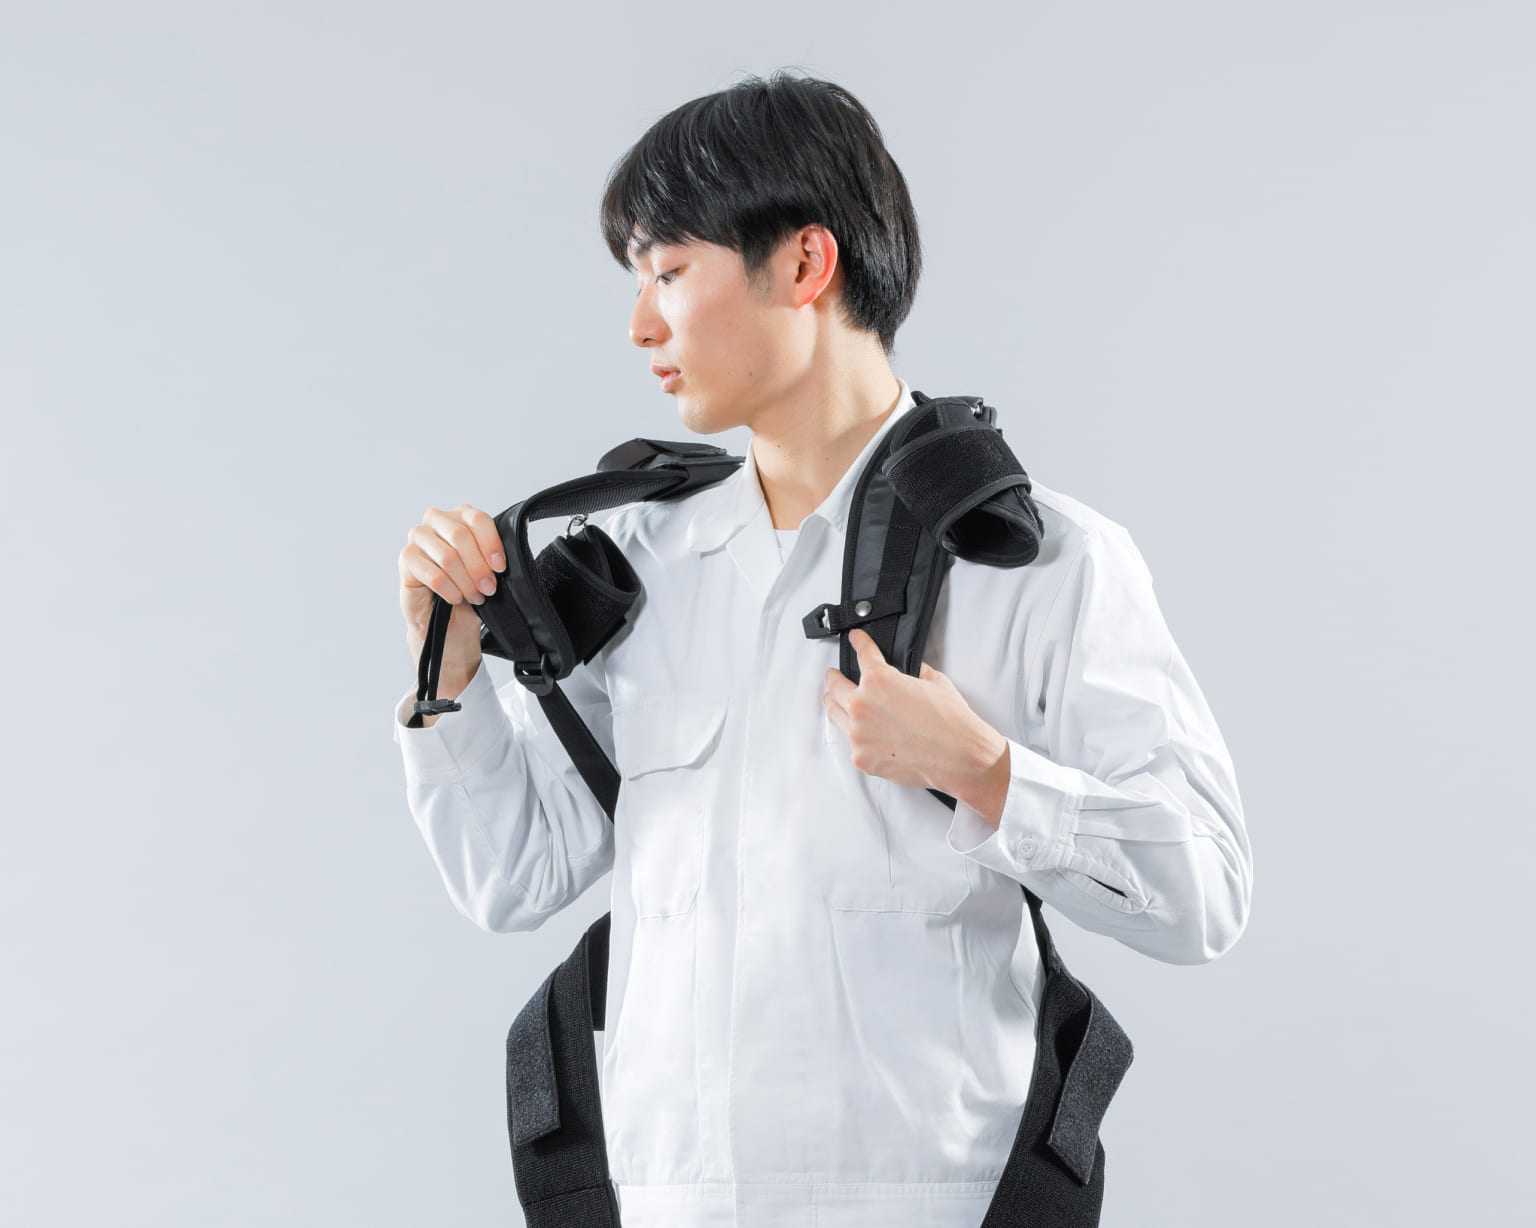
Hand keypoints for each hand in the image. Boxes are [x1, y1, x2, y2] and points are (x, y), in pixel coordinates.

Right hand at [398, 503, 505, 681]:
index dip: (491, 544)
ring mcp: (418, 538)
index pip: (477, 519)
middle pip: (461, 536)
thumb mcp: (491, 569)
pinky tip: (455, 598)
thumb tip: (526, 523)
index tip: (500, 568)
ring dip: (465, 582)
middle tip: (488, 588)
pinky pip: (434, 575)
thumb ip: (500, 548)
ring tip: (474, 596)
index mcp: (460, 516)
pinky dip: (450, 590)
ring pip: (447, 557)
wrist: (451, 622)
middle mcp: (437, 521)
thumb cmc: (470, 590)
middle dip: (479, 567)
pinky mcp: (406, 559)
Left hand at [822, 628, 1008, 802]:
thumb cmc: (950, 722)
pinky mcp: (862, 757)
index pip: (862, 654)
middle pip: (835, 686)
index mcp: (878, 680)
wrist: (959, 757)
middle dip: (834, 677)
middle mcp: (862, 705)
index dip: (859, 642)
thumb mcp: (934, 681)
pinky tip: (863, 734)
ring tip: (834, 701)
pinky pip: (852, 743)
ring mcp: (859, 734)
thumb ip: (913, 672)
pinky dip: (856, 736)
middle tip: (833, 675)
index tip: (855, 639)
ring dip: (835, 704)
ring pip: (834, 714)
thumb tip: (909, 672)